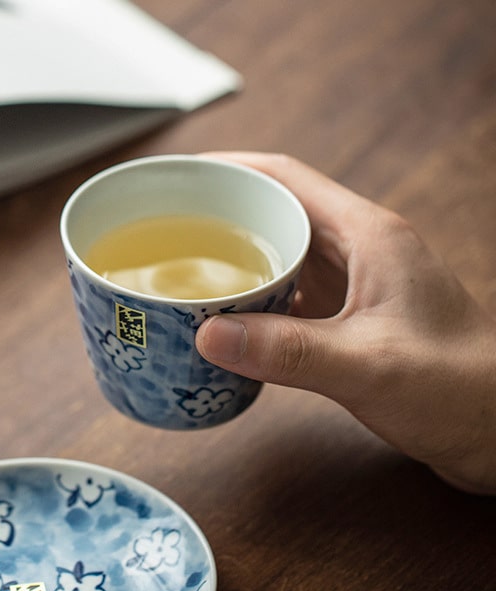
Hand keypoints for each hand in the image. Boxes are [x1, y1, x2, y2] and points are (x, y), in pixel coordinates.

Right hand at [195, 152, 495, 494]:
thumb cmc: (461, 387)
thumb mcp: (369, 365)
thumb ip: (289, 351)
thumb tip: (209, 334)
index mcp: (368, 236)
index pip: (285, 177)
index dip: (226, 169)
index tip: (177, 178)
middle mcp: (358, 252)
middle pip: (274, 213)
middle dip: (217, 219)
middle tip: (164, 235)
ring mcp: (353, 287)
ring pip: (277, 257)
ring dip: (232, 265)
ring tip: (181, 278)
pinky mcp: (347, 321)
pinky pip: (286, 299)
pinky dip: (250, 306)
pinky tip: (224, 326)